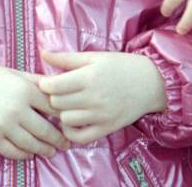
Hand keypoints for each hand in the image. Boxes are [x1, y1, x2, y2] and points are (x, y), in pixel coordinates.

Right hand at [0, 64, 68, 160]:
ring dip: (45, 150)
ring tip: (52, 151)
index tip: (72, 122)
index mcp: (25, 89)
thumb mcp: (14, 73)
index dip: (64, 116)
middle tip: (67, 144)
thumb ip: (36, 81)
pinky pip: (13, 152)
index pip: (52, 107)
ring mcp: (4, 126)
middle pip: (45, 130)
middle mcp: (17, 109)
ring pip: (31, 144)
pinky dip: (24, 155)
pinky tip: (31, 154)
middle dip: (59, 139)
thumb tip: (58, 87)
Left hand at [39, 50, 166, 142]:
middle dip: (54, 96)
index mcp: (89, 77)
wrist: (149, 83)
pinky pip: (78, 137)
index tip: (48, 81)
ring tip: (69, 103)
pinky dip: (71, 130)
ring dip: (63, 112)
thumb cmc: (120, 66)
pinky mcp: (106, 129)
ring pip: (65, 120)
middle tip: (59, 91)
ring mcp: (100, 116)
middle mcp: (94, 98)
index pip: (54, 86)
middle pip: (57, 103)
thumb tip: (42, 54)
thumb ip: (66, 58)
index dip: (46, 83)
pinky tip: (74, 119)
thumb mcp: (94, 57)